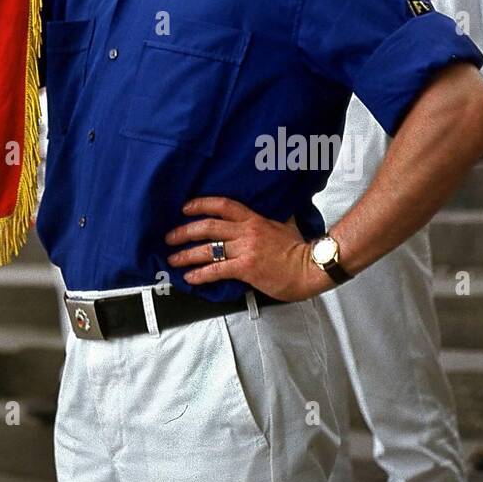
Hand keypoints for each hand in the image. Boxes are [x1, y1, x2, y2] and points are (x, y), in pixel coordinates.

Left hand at [165, 197, 323, 301]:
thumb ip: (274, 218)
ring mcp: (245, 249)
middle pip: (208, 227)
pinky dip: (200, 274)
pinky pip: (217, 270)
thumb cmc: (300, 250)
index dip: (201, 204)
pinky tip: (190, 277)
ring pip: (208, 249)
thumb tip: (278, 211)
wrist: (312, 268)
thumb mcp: (286, 225)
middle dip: (185, 231)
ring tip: (173, 259)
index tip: (186, 208)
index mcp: (254, 219)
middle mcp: (246, 231)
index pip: (222, 205)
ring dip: (187, 254)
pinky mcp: (246, 268)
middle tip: (170, 237)